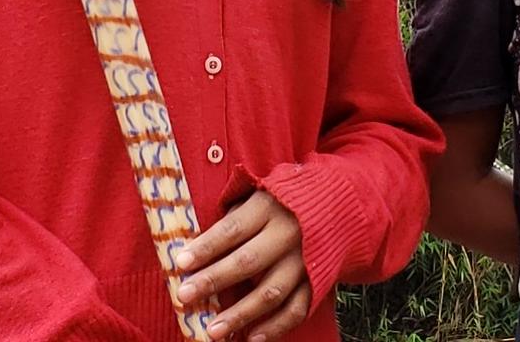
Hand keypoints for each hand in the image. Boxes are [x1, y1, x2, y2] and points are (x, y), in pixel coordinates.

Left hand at [175, 190, 310, 340]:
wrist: (338, 203)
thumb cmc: (285, 198)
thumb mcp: (260, 193)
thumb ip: (235, 215)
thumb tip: (198, 245)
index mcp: (270, 207)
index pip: (232, 229)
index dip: (206, 247)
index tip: (180, 263)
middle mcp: (288, 233)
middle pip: (247, 261)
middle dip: (214, 280)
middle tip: (185, 295)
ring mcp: (305, 260)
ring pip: (270, 292)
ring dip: (240, 314)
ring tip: (212, 331)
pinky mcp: (318, 280)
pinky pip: (296, 308)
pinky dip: (274, 327)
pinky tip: (251, 338)